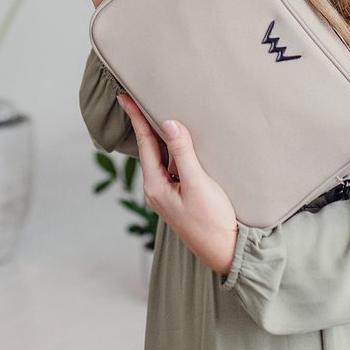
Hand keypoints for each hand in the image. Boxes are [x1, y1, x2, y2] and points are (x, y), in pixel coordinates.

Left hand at [115, 93, 238, 274]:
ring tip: (158, 113)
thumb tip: (168, 124)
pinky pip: (174, 166)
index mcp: (156, 186)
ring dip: (161, 136)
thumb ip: (183, 153)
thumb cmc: (212, 221)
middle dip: (144, 124)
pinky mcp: (182, 196)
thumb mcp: (198, 184)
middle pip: (150, 149)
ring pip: (163, 157)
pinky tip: (182, 141)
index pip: (144, 143)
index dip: (135, 118)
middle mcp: (157, 189)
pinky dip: (175, 150)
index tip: (123, 97)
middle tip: (136, 98)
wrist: (225, 251)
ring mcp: (169, 194)